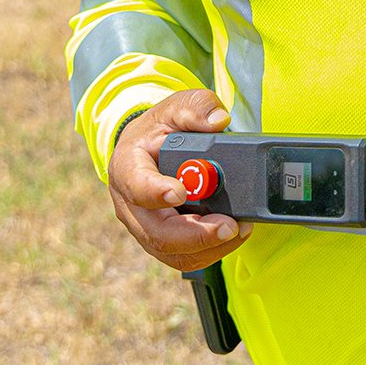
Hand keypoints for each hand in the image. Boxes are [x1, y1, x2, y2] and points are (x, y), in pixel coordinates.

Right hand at [107, 88, 252, 271]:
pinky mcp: (160, 241)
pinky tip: (231, 235)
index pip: (136, 185)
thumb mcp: (175, 107)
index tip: (180, 193)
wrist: (147, 149)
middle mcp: (130, 204)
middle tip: (228, 226)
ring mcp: (143, 227)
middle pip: (157, 233)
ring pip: (171, 252)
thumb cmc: (160, 129)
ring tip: (238, 229)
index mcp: (127, 167)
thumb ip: (196, 107)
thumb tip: (219, 120)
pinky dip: (209, 251)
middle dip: (195, 234)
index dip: (156, 193)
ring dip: (208, 247)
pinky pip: (182, 257)